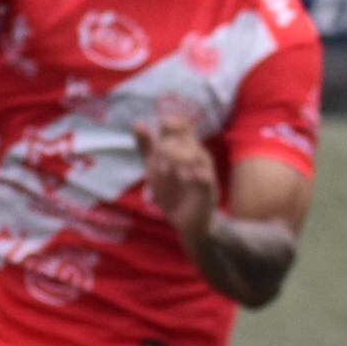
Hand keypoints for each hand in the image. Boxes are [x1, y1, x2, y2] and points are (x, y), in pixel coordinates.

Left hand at [142, 111, 220, 242]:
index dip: (170, 124)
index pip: (182, 124)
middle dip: (166, 147)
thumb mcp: (154, 167)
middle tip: (157, 163)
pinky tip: (181, 178)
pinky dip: (191, 175)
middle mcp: (196, 155)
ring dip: (175, 158)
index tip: (156, 142)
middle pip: (184, 137)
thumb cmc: (172, 191)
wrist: (188, 223)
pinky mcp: (208, 188)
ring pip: (194, 153)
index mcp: (184, 147)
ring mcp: (204, 170)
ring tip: (164, 172)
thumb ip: (147, 146)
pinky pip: (204, 175)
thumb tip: (138, 122)